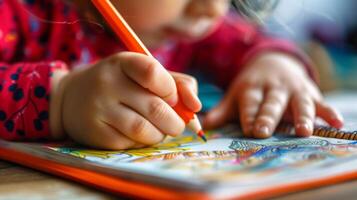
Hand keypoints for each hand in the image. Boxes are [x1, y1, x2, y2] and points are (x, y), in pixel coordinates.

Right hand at [52, 52, 200, 148]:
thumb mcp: (144, 74)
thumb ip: (177, 83)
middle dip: (175, 122)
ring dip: (161, 135)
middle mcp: (107, 83)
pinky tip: (138, 135)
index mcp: (123, 62)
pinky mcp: (96, 133)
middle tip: (175, 124)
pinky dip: (143, 142)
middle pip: (155, 108)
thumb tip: (196, 107)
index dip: (171, 90)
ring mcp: (99, 109)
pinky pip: (131, 143)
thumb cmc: (121, 84)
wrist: (73, 98)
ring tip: (159, 130)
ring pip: (144, 130)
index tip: (173, 99)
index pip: (153, 72)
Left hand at [203, 52, 343, 137]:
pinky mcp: (309, 91)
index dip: (248, 116)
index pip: (250, 103)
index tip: (248, 129)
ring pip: (297, 103)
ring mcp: (293, 89)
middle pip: (270, 103)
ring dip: (301, 116)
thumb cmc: (252, 86)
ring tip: (303, 131)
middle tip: (263, 132)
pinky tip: (336, 122)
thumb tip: (203, 127)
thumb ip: (223, 111)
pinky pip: (320, 102)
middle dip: (267, 117)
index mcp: (252, 89)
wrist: (273, 61)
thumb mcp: (237, 94)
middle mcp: (273, 88)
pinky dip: (329, 112)